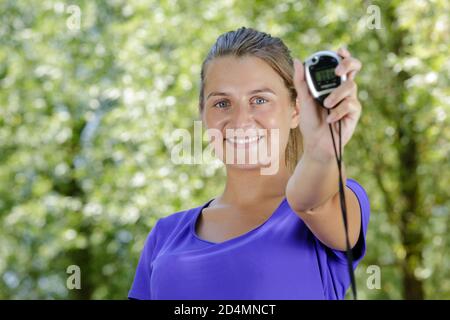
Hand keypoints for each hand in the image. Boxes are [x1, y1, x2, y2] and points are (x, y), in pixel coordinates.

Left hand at [293, 47, 361, 162]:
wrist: (316, 143)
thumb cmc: (310, 122)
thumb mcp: (303, 100)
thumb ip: (301, 81)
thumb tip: (296, 60)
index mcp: (330, 83)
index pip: (340, 63)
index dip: (343, 54)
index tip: (339, 51)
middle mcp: (342, 88)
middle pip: (354, 68)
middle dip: (348, 64)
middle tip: (338, 71)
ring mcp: (350, 99)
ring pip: (350, 86)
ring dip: (336, 95)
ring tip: (326, 105)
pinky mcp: (354, 111)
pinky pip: (350, 104)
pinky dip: (338, 111)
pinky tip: (330, 119)